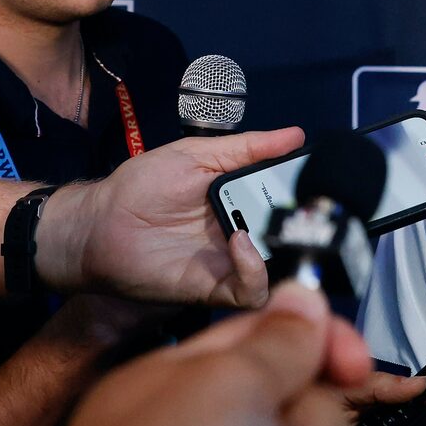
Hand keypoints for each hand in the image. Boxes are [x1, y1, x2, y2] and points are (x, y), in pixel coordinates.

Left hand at [40, 127, 302, 307]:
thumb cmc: (142, 185)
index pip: (290, 201)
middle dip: (308, 225)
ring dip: (284, 248)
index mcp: (243, 200)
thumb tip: (295, 134)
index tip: (326, 180)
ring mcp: (232, 264)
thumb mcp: (197, 154)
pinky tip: (240, 242)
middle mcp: (245, 234)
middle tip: (317, 210)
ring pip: (280, 269)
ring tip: (276, 225)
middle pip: (292, 237)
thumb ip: (246, 148)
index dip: (310, 194)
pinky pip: (251, 291)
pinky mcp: (215, 289)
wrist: (99, 224)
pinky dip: (254, 270)